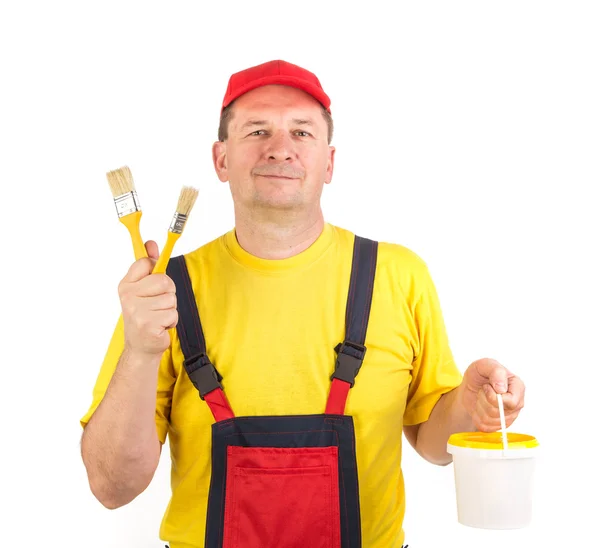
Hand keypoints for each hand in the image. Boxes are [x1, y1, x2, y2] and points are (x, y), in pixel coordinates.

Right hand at [118, 240, 177, 357]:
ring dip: (169, 309)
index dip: (155, 270)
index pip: (146, 263)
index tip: (152, 280)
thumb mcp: (142, 289)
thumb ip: (148, 266)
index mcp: (126, 285)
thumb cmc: (144, 315)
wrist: (140, 346)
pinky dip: (171, 321)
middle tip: (158, 303)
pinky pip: (173, 314)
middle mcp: (128, 297)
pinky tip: (160, 326)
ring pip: (171, 299)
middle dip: (168, 292)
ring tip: (158, 316)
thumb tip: (151, 243)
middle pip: (164, 280)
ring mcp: (137, 311)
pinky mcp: (149, 325)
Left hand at [460, 358, 524, 431]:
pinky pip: (485, 427)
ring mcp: (509, 415)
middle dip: (483, 400)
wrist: (470, 386)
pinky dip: (477, 417)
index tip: (487, 386)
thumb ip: (495, 371)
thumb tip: (501, 389)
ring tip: (481, 398)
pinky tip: (480, 407)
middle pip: (498, 412)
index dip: (494, 396)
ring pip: (490, 420)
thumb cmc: (479, 374)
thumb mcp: (484, 365)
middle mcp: (517, 402)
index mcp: (518, 386)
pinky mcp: (499, 424)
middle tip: (482, 391)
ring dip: (479, 407)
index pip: (511, 402)